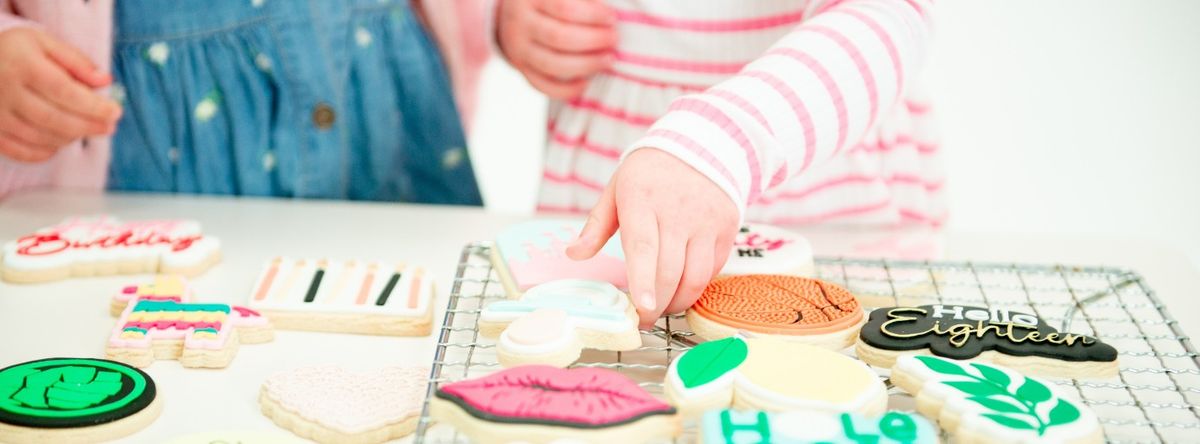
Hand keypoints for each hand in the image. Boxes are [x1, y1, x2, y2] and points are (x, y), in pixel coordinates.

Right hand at [0, 27, 120, 162]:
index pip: (64, 91)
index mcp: (23, 65)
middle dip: (87, 126)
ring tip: (85, 130)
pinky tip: (59, 142)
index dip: (93, 106)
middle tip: (109, 128)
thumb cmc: (15, 50)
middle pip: (53, 118)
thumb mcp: (44, 42)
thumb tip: (105, 81)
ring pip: (39, 137)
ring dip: (69, 138)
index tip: (115, 112)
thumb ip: (75, 61)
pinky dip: (44, 152)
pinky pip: (20, 151)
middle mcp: (6, 91)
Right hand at [496, 0, 617, 98]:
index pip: (564, 8)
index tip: (612, 18)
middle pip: (558, 37)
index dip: (592, 15)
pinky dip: (566, 89)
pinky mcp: (521, 68)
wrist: (511, 13)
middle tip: (614, 39)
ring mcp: (518, 48)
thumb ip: (582, 0)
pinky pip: (543, 85)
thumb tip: (612, 13)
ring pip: (552, 64)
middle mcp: (520, 23)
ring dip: (585, 64)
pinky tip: (586, 83)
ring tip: (608, 60)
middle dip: (593, 40)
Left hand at [566, 148, 739, 327]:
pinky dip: (698, 285)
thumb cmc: (650, 173)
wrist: (701, 145)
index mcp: (643, 199)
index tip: (643, 306)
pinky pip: (713, 268)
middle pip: (670, 270)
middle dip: (657, 304)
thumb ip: (596, 226)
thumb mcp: (616, 190)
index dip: (643, 280)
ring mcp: (707, 220)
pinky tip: (683, 286)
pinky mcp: (727, 226)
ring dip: (679, 301)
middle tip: (644, 319)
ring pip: (696, 276)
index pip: (644, 247)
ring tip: (664, 307)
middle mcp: (678, 211)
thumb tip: (573, 254)